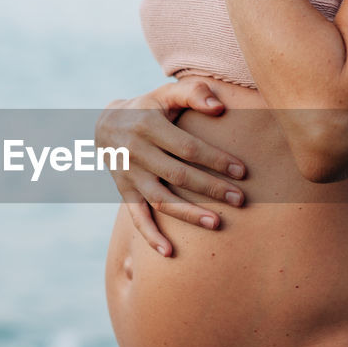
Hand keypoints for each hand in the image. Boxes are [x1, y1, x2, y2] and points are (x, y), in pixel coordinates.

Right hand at [95, 79, 247, 256]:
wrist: (105, 124)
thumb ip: (194, 93)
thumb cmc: (149, 107)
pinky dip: (150, 236)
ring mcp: (128, 175)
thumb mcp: (166, 93)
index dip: (215, 159)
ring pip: (160, 199)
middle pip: (178, 175)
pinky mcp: (123, 192)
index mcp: (148, 126)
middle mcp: (135, 152)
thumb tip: (220, 108)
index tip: (242, 171)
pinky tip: (169, 253)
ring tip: (216, 224)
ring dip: (188, 214)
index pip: (187, 147)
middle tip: (240, 199)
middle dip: (211, 188)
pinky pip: (136, 217)